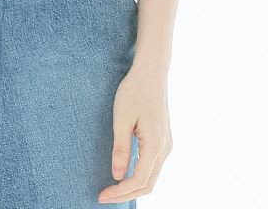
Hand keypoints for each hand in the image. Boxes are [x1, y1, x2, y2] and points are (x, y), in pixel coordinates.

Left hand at [97, 64, 172, 203]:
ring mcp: (166, 145)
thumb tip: (116, 176)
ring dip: (132, 187)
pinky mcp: (163, 140)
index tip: (101, 196)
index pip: (138, 181)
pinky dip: (139, 176)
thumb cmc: (135, 90)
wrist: (152, 71)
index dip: (119, 192)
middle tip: (103, 196)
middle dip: (126, 194)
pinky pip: (152, 166)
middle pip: (147, 185)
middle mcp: (165, 149)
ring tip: (112, 189)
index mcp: (155, 145)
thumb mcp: (122, 118)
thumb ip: (120, 148)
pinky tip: (124, 174)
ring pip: (151, 177)